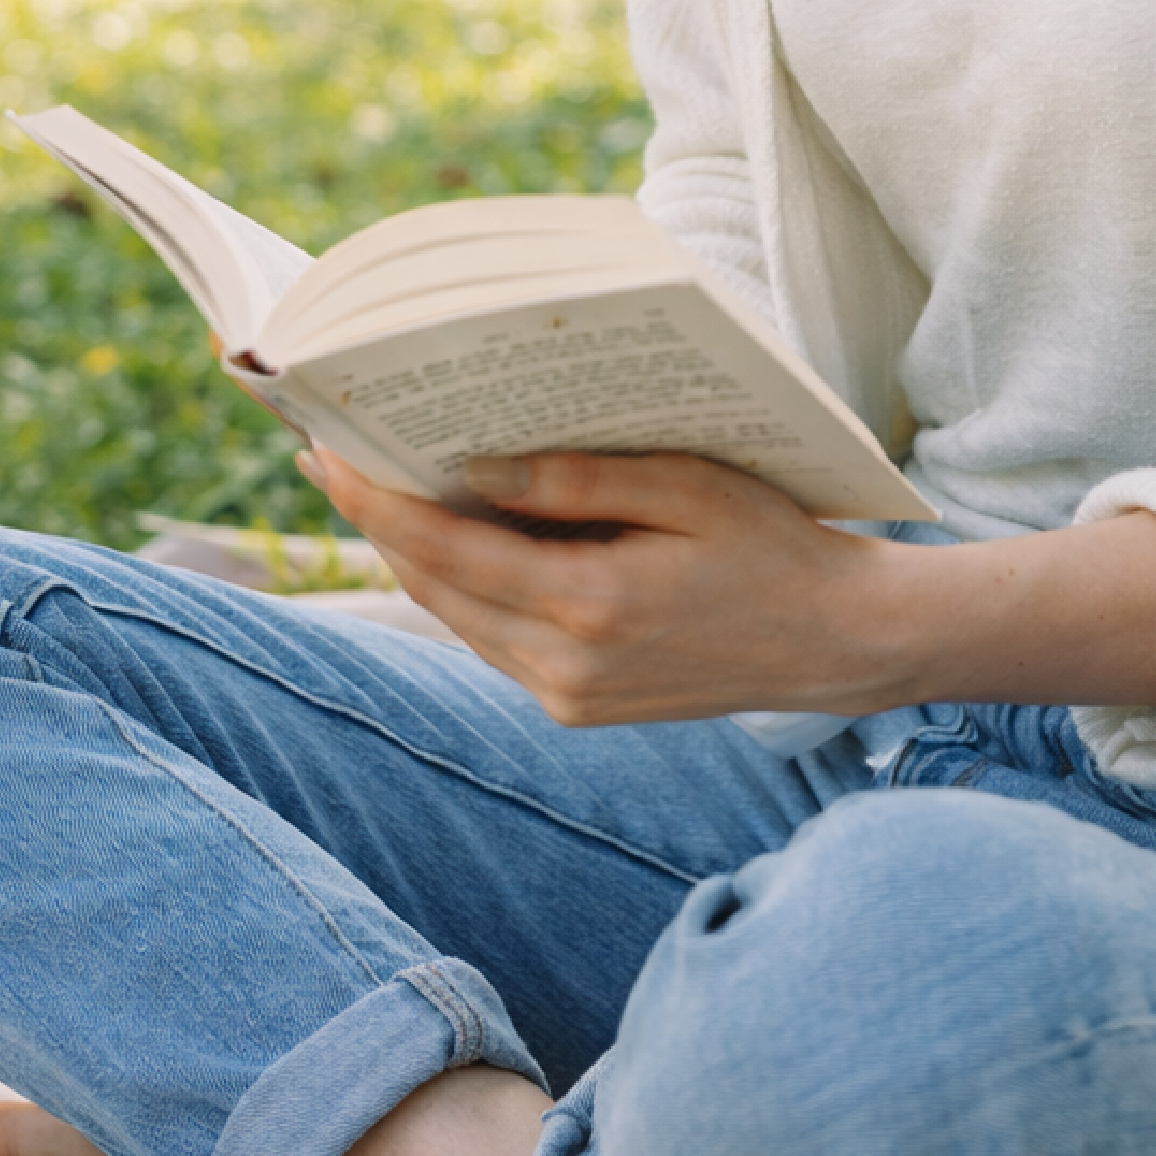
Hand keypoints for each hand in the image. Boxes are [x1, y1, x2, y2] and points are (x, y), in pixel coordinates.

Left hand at [297, 447, 905, 724]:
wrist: (833, 644)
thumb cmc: (773, 544)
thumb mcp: (688, 486)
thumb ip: (579, 478)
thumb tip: (475, 465)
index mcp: (591, 607)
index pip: (444, 550)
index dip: (374, 499)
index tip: (323, 447)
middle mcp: (564, 668)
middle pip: (432, 586)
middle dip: (376, 519)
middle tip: (328, 451)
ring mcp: (566, 698)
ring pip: (454, 617)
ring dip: (412, 554)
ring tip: (374, 482)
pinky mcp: (575, 708)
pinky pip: (492, 637)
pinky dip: (461, 585)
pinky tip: (452, 533)